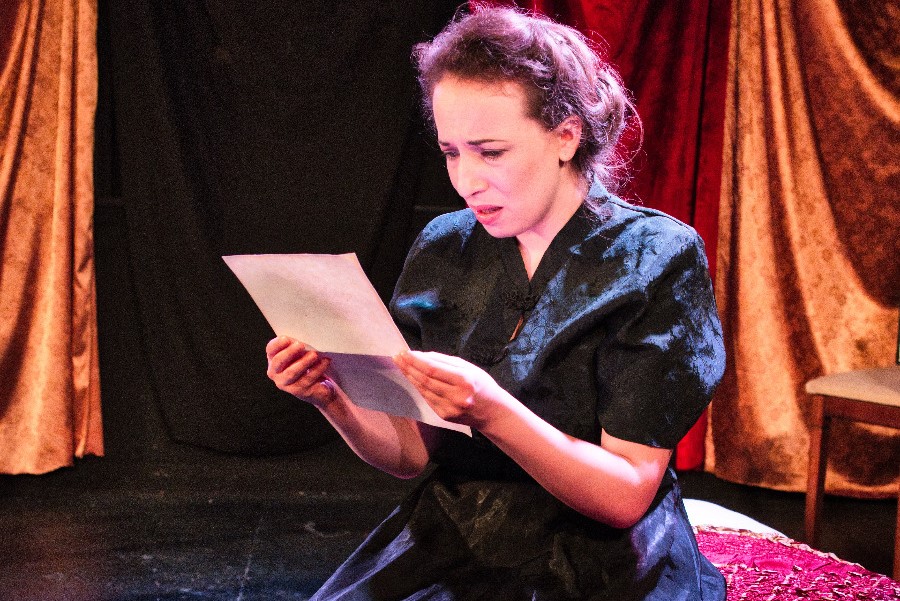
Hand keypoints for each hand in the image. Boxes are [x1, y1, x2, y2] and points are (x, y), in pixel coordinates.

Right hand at [266, 336, 336, 408]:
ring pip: (292, 372)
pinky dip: (317, 369)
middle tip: (301, 345)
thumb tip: (304, 337)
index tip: (287, 338)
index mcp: (274, 359)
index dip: (277, 344)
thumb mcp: (300, 353)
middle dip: (289, 352)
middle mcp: (275, 373)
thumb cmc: (307, 365)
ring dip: (304, 362)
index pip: (271, 349)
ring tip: (314, 354)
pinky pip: (307, 379)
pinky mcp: (299, 392)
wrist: (318, 386)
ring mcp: (286, 384)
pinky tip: (325, 362)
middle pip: (278, 361)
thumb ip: (297, 345)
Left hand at [393, 351, 511, 428]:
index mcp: (464, 380)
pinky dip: (418, 387)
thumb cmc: (481, 384)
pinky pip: (427, 398)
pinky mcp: (444, 415)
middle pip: (425, 380)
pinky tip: (411, 378)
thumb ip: (445, 361)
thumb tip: (422, 356)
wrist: (493, 411)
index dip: (416, 361)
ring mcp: (449, 408)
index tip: (405, 352)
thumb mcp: (469, 368)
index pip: (433, 369)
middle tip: (397, 357)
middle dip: (409, 367)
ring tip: (400, 365)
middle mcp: (456, 396)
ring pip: (423, 390)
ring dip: (410, 376)